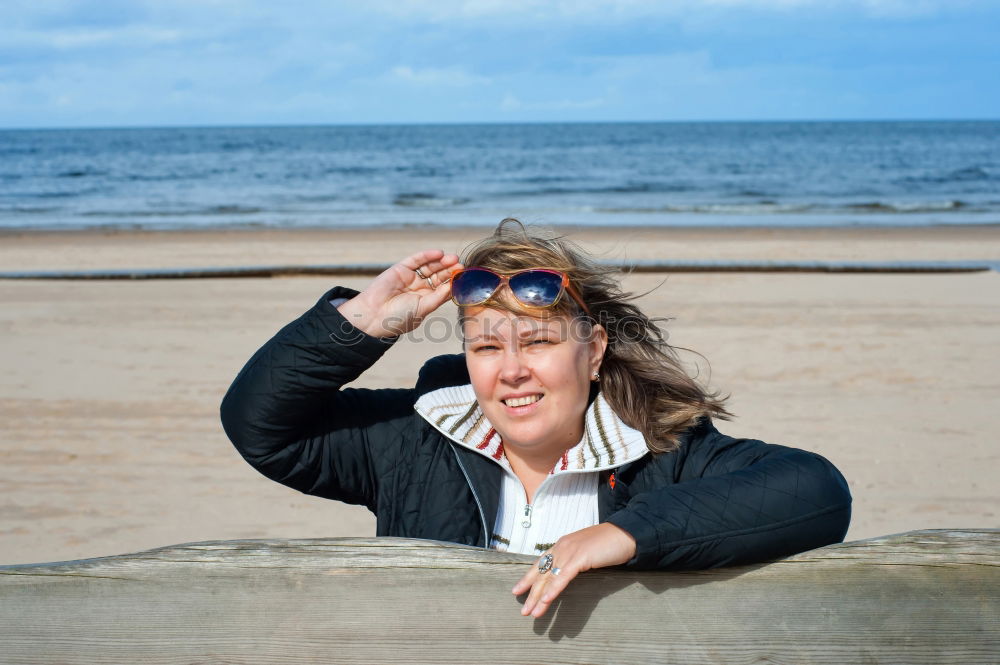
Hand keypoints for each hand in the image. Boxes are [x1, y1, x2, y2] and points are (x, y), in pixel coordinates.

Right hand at [337, 249, 462, 337]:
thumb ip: (439, 296)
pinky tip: (439, 254)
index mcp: (426, 300)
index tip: (464, 277)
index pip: (444, 288)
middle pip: (439, 275)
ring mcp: (410, 277)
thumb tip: (454, 285)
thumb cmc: (399, 317)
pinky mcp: (401, 269)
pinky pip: (416, 260)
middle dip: (450, 270)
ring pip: (430, 266)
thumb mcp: (424, 308)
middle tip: (460, 265)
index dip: (454, 282)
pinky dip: (427, 255)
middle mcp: (420, 288)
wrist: (374, 315)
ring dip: (442, 262)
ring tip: (453, 258)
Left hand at [512, 522, 636, 618]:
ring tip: (531, 613)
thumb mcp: (586, 550)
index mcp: (563, 544)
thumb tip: (567, 572)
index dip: (528, 577)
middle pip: (541, 572)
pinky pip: (563, 577)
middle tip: (523, 610)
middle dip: (530, 592)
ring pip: (549, 578)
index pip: (540, 563)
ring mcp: (570, 551)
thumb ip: (575, 559)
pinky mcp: (580, 557)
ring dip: (539, 597)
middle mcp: (562, 547)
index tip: (517, 590)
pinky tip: (546, 601)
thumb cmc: (609, 543)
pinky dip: (553, 590)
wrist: (626, 533)